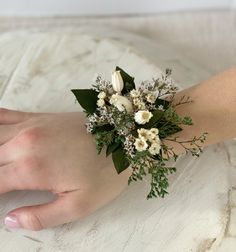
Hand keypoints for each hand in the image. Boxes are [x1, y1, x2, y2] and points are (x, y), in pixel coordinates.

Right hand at [0, 108, 131, 229]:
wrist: (123, 135)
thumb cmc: (106, 170)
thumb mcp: (80, 204)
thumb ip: (42, 216)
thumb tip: (11, 220)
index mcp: (30, 169)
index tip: (0, 199)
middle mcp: (24, 144)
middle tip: (4, 184)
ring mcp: (30, 126)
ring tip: (1, 165)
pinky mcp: (39, 117)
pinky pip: (4, 115)